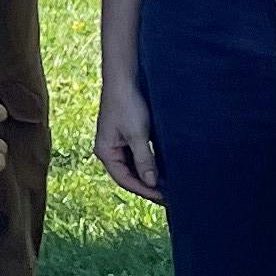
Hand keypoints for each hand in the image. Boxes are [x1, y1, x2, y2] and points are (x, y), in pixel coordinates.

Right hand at [95, 70, 163, 200]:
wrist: (124, 78)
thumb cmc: (127, 104)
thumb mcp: (137, 134)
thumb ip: (144, 159)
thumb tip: (152, 183)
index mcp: (105, 152)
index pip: (124, 179)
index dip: (144, 190)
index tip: (164, 197)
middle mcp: (110, 150)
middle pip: (128, 175)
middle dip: (147, 186)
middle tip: (169, 196)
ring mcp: (118, 143)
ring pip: (134, 167)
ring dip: (149, 176)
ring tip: (169, 185)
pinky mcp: (128, 136)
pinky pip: (138, 156)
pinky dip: (150, 164)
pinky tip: (164, 169)